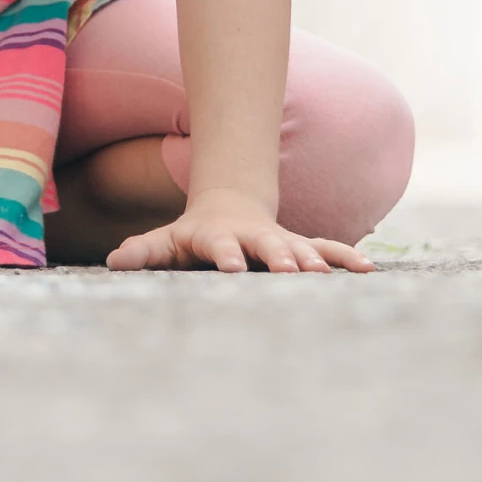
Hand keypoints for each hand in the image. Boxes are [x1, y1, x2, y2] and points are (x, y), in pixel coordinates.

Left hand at [106, 186, 374, 274]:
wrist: (228, 206)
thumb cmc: (192, 236)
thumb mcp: (166, 241)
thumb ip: (143, 251)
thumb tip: (112, 262)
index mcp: (218, 238)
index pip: (220, 247)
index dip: (225, 256)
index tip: (232, 268)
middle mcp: (253, 238)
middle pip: (267, 246)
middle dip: (280, 257)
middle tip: (292, 271)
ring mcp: (280, 241)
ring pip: (302, 247)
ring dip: (316, 260)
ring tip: (330, 275)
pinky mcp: (300, 247)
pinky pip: (327, 248)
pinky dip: (346, 257)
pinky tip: (369, 269)